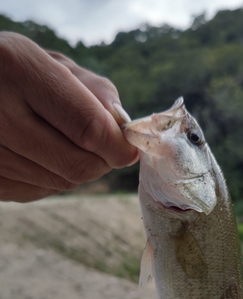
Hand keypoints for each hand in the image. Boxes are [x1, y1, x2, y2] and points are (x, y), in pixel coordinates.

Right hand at [0, 32, 137, 201]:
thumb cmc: (14, 71)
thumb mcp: (51, 63)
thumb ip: (93, 89)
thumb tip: (122, 127)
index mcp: (18, 69)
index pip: (87, 127)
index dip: (117, 146)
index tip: (129, 149)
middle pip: (77, 164)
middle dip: (103, 160)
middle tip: (105, 148)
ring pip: (61, 182)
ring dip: (78, 168)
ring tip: (67, 143)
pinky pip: (38, 191)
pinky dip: (53, 177)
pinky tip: (42, 154)